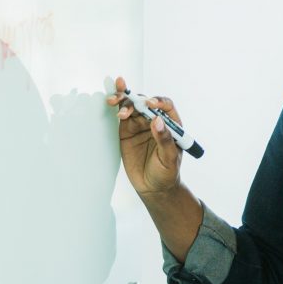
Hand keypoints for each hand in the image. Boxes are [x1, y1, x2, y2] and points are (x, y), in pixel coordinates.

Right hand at [105, 76, 183, 199]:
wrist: (153, 187)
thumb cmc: (167, 173)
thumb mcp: (169, 158)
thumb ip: (164, 140)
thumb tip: (157, 120)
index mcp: (171, 125)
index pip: (166, 106)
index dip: (158, 101)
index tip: (150, 104)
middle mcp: (155, 121)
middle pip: (145, 102)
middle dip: (135, 97)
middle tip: (124, 95)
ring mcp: (140, 126)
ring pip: (132, 107)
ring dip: (123, 101)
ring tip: (113, 101)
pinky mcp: (127, 132)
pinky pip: (122, 117)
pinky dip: (117, 109)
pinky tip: (111, 105)